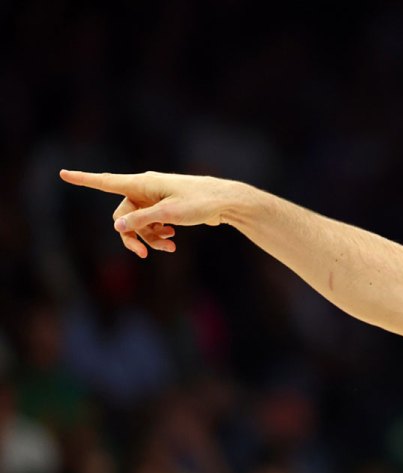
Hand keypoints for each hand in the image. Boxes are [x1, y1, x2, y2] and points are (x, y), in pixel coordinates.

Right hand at [59, 170, 240, 257]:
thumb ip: (141, 220)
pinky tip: (172, 243)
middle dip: (131, 235)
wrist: (226, 202)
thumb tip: (116, 226)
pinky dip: (158, 235)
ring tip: (169, 247)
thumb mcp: (169, 213)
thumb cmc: (199, 202)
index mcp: (142, 183)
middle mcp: (145, 189)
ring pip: (139, 224)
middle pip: (122, 215)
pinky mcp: (166, 208)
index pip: (106, 182)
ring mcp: (155, 199)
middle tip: (142, 254)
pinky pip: (152, 225)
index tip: (63, 174)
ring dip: (149, 238)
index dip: (84, 180)